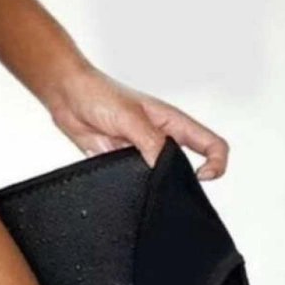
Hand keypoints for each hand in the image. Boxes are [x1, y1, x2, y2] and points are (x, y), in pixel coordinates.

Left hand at [46, 64, 228, 180]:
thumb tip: (163, 168)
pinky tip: (124, 186)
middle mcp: (160, 138)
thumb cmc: (99, 94)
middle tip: (169, 190)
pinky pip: (132, 180)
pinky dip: (132, 186)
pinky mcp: (119, 162)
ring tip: (146, 189)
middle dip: (183, 180)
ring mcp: (139, 152)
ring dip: (154, 185)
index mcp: (172, 123)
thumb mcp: (130, 116)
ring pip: (158, 177)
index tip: (202, 176)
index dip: (216, 162)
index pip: (211, 143)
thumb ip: (149, 142)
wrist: (67, 97)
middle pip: (186, 166)